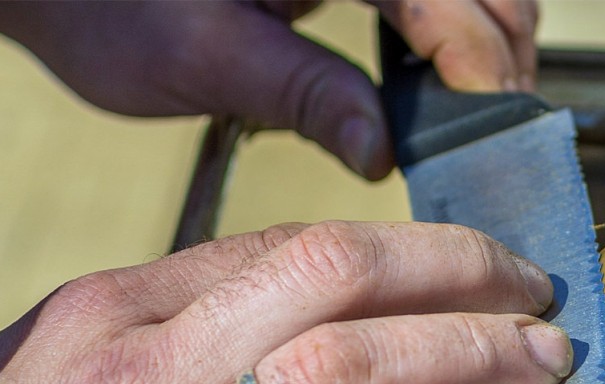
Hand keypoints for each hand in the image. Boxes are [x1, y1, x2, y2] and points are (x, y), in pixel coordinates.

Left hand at [0, 0, 538, 179]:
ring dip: (485, 49)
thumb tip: (380, 148)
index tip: (487, 134)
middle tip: (488, 140)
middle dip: (497, 60)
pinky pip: (433, 0)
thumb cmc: (106, 5)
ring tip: (470, 120)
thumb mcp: (206, 58)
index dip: (475, 65)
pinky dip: (452, 39)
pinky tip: (438, 85)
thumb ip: (306, 94)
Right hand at [0, 221, 569, 383]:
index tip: (473, 264)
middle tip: (532, 294)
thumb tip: (302, 323)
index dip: (405, 248)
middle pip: (330, 281)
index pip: (287, 252)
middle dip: (455, 274)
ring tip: (539, 364)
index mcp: (104, 325)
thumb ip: (174, 352)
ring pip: (343, 375)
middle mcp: (128, 383)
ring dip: (468, 357)